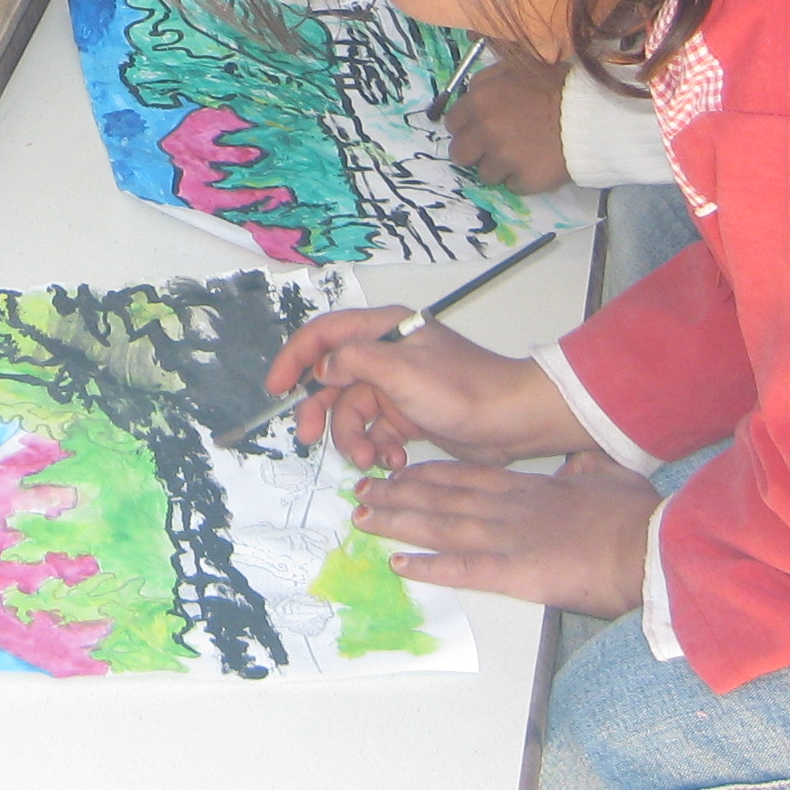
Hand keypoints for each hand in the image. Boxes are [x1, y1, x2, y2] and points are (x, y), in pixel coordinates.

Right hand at [266, 309, 592, 470]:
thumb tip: (321, 370)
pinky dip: (378, 446)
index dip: (294, 358)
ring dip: (354, 437)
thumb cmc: (461, 388)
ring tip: (371, 458)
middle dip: (321, 411)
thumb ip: (353, 362)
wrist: (513, 421)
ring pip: (352, 411)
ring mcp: (397, 385)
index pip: (323, 335)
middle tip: (309, 439)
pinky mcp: (409, 414)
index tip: (276, 388)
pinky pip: (376, 430)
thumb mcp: (401, 370)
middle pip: (332, 380)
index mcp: (383, 330)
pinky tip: (393, 460)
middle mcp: (386, 354)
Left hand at [351, 451, 660, 616]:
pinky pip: (461, 569)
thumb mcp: (607, 476)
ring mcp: (506, 538)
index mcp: (528, 488)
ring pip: (439, 526)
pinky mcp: (513, 572)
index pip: (465, 475)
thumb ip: (585, 470)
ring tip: (363, 518)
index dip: (427, 474)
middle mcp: (507, 508)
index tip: (399, 471)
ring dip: (398, 522)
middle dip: (398, 494)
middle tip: (362, 490)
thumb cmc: (634, 514)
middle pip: (440, 497)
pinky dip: (428, 567)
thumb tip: (580, 464)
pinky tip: (398, 564)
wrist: (647, 544)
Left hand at [447, 53, 572, 192]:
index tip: (479, 130)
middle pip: (460, 154)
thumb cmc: (555, 86)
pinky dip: (523, 178)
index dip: (466, 128)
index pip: (453, 123)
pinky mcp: (525, 180)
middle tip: (495, 147)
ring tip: (524, 153)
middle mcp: (486, 131)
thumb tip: (468, 97)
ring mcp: (505, 158)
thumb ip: (486, 82)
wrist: (593, 113)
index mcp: (480, 100)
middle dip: (475, 152)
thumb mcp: (516, 68)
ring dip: (500, 167)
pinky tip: (538, 163)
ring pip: (486, 174)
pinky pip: (513, 186)